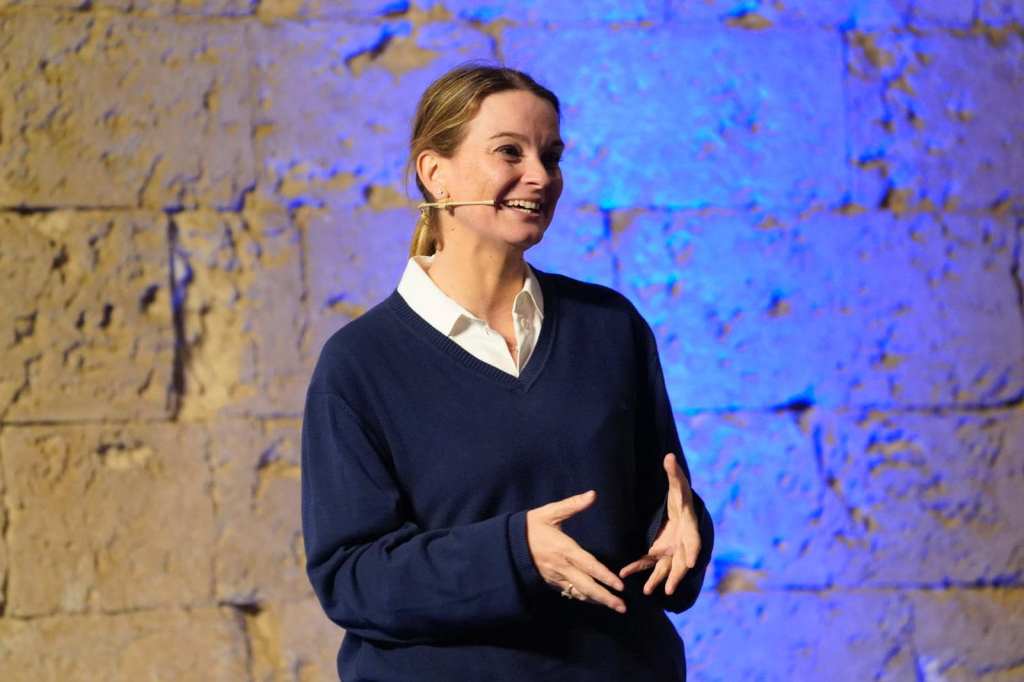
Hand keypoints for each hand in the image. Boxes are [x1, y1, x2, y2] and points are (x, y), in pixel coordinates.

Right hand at [526, 489, 626, 613]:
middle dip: (605, 598)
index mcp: (564, 549)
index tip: (619, 586)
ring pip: (579, 593)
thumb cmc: (530, 526)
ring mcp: (556, 576)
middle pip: (586, 586)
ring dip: (597, 601)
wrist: (508, 543)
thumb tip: (593, 495)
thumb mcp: (550, 512)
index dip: (604, 576)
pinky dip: (583, 597)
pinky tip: (594, 600)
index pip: (588, 565)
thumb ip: (572, 505)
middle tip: (622, 608)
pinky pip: (570, 592)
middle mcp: (561, 566)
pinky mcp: (551, 581)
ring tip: (614, 607)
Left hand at [618, 453, 700, 596]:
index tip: (693, 563)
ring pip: (666, 568)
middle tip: (671, 589)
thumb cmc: (682, 496)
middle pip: (682, 561)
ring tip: (649, 591)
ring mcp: (672, 550)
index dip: (693, 551)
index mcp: (689, 526)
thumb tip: (669, 456)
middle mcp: (683, 542)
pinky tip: (624, 573)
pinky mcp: (659, 552)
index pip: (694, 541)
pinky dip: (637, 567)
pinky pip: (648, 562)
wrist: (683, 510)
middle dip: (677, 575)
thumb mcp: (679, 484)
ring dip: (658, 580)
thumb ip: (674, 473)